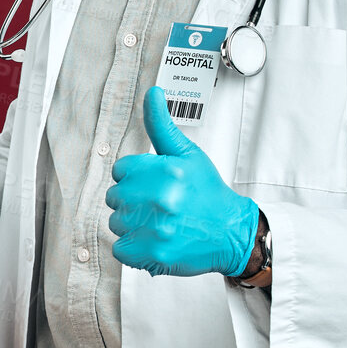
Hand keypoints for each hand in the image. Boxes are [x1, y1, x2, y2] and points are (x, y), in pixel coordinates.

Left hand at [105, 86, 259, 277]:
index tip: (155, 185)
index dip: (136, 178)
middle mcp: (159, 198)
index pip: (121, 171)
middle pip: (115, 197)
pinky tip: (154, 239)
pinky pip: (121, 249)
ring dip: (132, 225)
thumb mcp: (188, 154)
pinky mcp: (152, 254)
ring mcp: (155, 228)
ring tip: (159, 222)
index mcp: (165, 170)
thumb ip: (162, 125)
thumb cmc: (207, 193)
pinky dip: (133, 248)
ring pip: (116, 223)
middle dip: (133, 200)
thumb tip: (152, 93)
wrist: (231, 232)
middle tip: (160, 205)